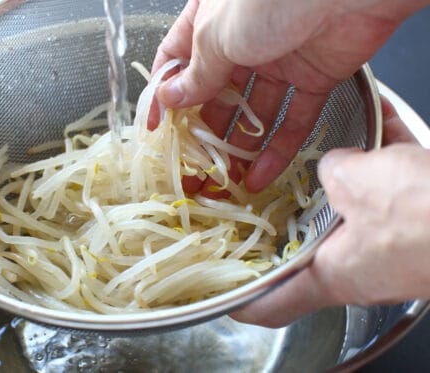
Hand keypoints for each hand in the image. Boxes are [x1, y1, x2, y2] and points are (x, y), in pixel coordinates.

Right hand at [151, 0, 426, 192]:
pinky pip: (293, 119)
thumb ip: (196, 73)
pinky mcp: (315, 76)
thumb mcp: (218, 35)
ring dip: (239, 148)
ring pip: (253, 113)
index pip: (177, 62)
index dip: (164, 96)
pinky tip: (259, 176)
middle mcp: (241, 41)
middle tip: (193, 166)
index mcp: (209, 21)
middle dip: (203, 132)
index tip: (156, 130)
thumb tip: (170, 98)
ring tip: (225, 180)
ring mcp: (278, 60)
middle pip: (215, 94)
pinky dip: (278, 150)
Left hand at [230, 96, 429, 327]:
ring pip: (356, 204)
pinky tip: (378, 112)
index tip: (228, 291)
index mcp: (335, 273)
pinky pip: (394, 174)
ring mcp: (394, 240)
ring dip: (342, 173)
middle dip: (294, 214)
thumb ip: (330, 172)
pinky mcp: (424, 213)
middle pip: (314, 243)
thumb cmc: (426, 217)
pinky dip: (384, 148)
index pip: (276, 303)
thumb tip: (334, 163)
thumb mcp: (354, 186)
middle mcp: (362, 263)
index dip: (248, 301)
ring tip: (319, 140)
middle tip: (267, 189)